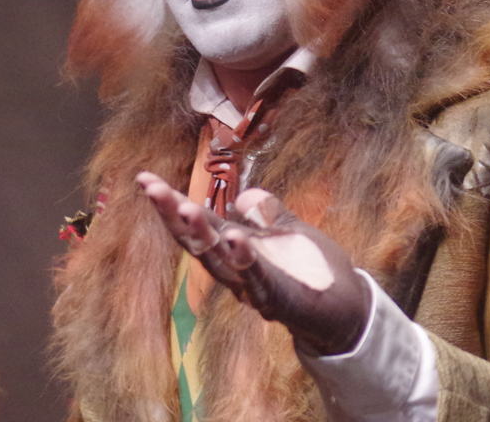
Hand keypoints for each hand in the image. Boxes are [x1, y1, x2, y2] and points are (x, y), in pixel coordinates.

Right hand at [137, 172, 370, 354]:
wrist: (345, 310)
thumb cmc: (313, 271)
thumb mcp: (289, 233)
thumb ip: (268, 215)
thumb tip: (245, 195)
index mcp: (236, 249)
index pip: (198, 224)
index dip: (171, 203)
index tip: (144, 178)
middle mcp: (235, 270)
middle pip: (197, 242)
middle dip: (173, 215)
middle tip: (152, 188)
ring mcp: (252, 286)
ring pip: (218, 261)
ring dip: (201, 234)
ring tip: (184, 207)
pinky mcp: (277, 299)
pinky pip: (256, 278)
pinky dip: (245, 259)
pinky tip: (236, 237)